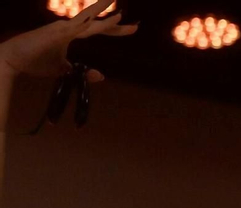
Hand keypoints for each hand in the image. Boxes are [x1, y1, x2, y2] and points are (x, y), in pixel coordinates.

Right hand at [0, 1, 135, 83]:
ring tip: (116, 1)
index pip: (98, 29)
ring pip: (90, 18)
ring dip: (104, 9)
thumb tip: (102, 76)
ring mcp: (64, 28)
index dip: (115, 29)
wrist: (13, 61)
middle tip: (136, 25)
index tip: (132, 28)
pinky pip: (80, 25)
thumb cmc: (35, 62)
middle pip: (99, 23)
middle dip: (118, 24)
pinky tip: (108, 18)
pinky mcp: (59, 32)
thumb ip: (81, 72)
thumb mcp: (64, 70)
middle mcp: (70, 27)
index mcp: (71, 33)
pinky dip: (95, 21)